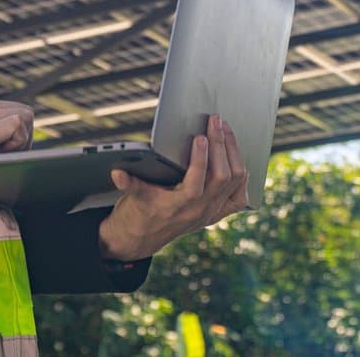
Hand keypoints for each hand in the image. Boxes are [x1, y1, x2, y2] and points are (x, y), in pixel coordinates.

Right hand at [0, 95, 33, 186]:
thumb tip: (1, 146)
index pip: (12, 110)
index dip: (17, 132)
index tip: (5, 151)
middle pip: (24, 112)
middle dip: (24, 136)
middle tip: (9, 156)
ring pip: (24, 116)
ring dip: (21, 140)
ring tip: (2, 156)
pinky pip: (17, 125)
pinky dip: (16, 143)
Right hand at [98, 114, 249, 260]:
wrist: (141, 238)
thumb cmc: (136, 214)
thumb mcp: (132, 198)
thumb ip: (128, 184)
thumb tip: (117, 173)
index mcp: (179, 207)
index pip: (197, 183)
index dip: (200, 159)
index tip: (200, 137)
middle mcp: (200, 211)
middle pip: (222, 176)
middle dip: (220, 145)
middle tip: (215, 122)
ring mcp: (211, 212)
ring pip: (236, 181)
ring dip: (233, 152)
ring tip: (225, 130)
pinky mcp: (217, 213)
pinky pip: (239, 195)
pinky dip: (241, 175)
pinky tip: (235, 156)